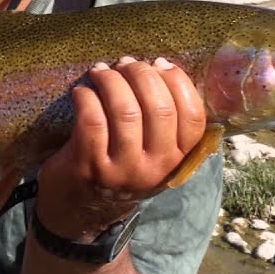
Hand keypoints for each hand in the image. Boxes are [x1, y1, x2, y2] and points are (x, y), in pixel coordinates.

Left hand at [35, 56, 205, 241]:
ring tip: (101, 72)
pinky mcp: (90, 167)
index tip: (159, 64)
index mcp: (179, 160)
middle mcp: (155, 168)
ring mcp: (123, 170)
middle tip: (125, 63)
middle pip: (158, 108)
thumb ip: (165, 121)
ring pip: (124, 110)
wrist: (82, 210)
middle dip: (140, 74)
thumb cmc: (121, 167)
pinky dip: (85, 98)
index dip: (178, 82)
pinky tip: (81, 92)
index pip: (193, 116)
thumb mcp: (154, 154)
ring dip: (111, 81)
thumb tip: (160, 66)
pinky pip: (92, 120)